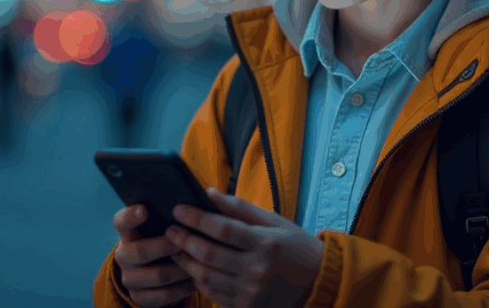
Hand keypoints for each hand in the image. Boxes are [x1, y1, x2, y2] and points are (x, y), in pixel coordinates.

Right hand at [112, 204, 196, 307]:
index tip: (145, 210)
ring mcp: (130, 278)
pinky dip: (182, 289)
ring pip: (156, 276)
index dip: (131, 216)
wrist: (151, 274)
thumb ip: (168, 217)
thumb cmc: (162, 240)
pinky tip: (195, 282)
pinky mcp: (139, 297)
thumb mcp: (160, 228)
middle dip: (165, 247)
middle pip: (140, 251)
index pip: (121, 221)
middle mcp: (123, 255)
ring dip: (180, 269)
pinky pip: (163, 296)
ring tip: (199, 263)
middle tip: (184, 242)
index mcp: (127, 233)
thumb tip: (194, 203)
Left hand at [167, 187, 324, 307]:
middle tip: (170, 230)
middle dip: (184, 240)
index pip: (222, 228)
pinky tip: (193, 268)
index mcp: (266, 243)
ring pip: (207, 277)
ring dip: (187, 262)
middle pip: (209, 254)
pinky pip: (214, 294)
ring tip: (176, 249)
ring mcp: (251, 292)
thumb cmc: (295, 247)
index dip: (196, 218)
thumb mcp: (274, 222)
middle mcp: (258, 269)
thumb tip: (209, 193)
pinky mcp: (247, 307)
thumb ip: (240, 208)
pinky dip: (199, 281)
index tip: (178, 210)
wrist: (318, 283)